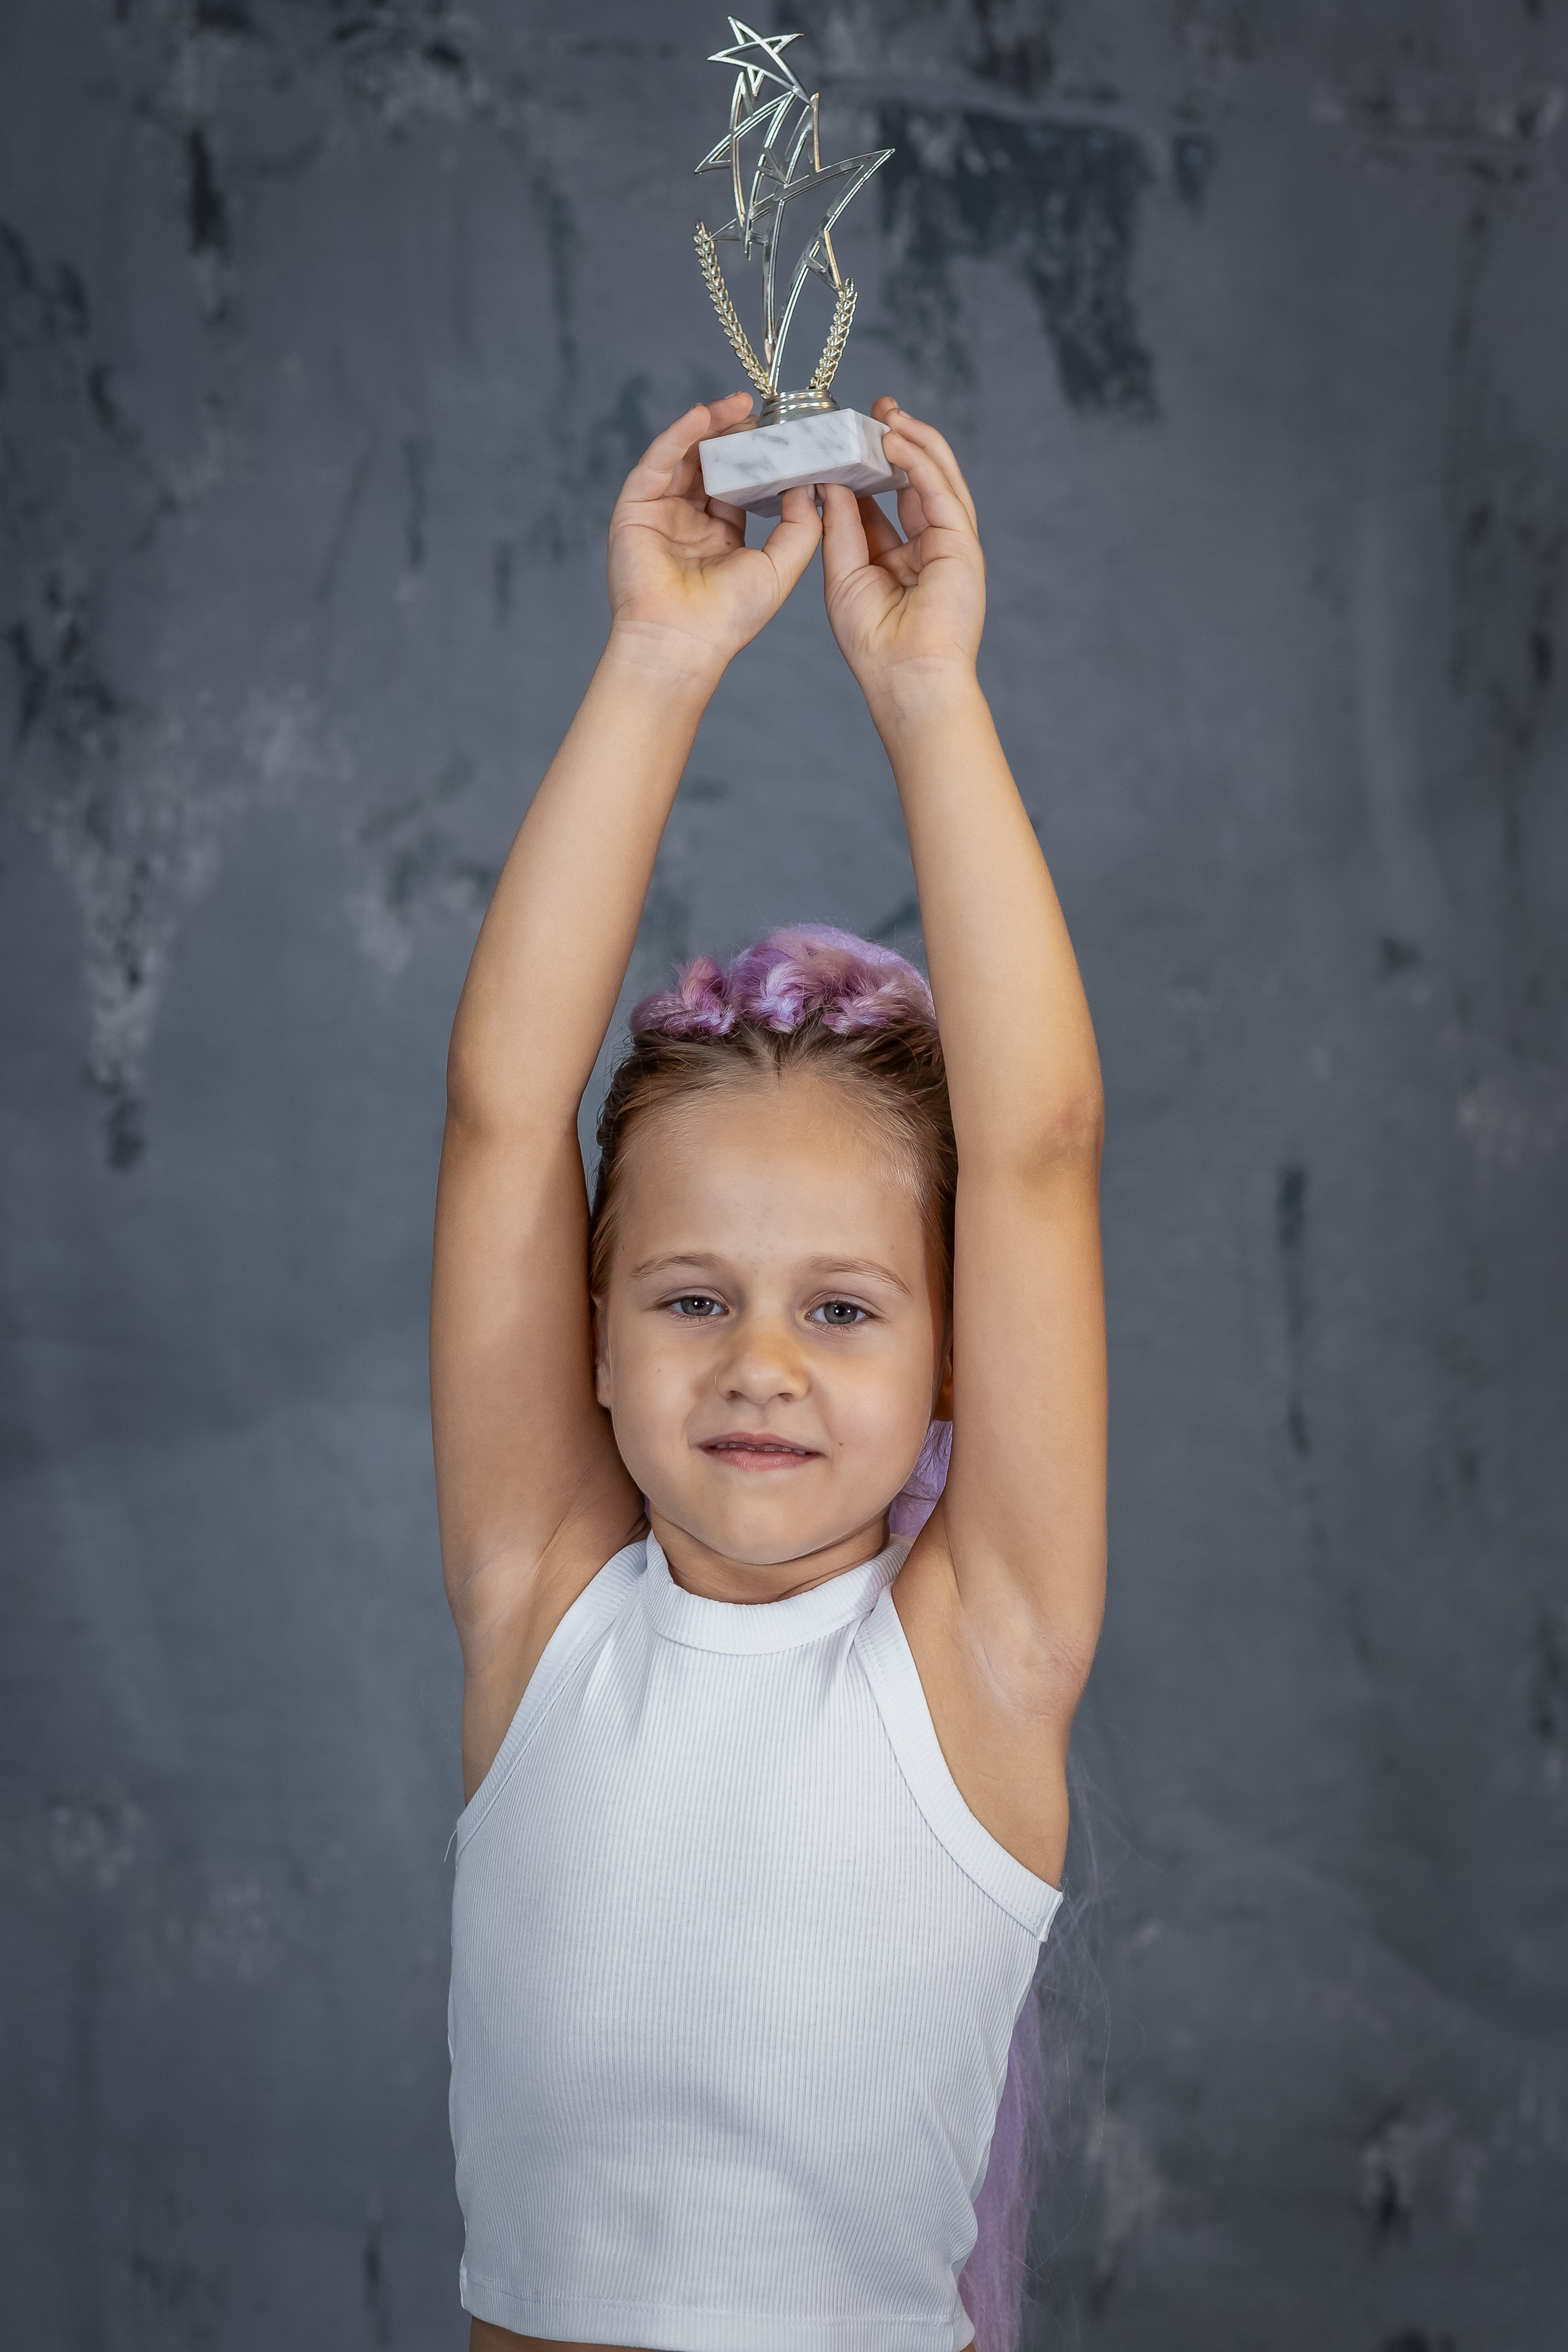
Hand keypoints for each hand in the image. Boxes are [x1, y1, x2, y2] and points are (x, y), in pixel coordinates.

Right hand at [607, 395, 821, 677]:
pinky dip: (678, 435)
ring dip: (709, 425)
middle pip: (711, 462)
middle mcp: (688, 520)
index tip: (784, 433)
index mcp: (720, 534)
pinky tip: (702, 417)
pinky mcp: (635, 508)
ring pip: (685, 455)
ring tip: (737, 405)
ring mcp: (660, 512)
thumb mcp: (781, 567)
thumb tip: (811, 482)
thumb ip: (801, 526)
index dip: (760, 457)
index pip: (739, 482)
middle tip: (760, 411)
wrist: (682, 643)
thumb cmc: (729, 618)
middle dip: (735, 434)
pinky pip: (657, 461)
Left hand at [819, 399, 984, 707]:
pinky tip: (898, 441)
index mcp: (901, 555)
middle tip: (876, 410)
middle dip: (898, 442)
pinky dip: (920, 462)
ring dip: (914, 441)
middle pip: (916, 480)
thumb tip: (830, 482)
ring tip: (888, 413)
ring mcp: (950, 543)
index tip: (849, 436)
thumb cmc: (874, 643)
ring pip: (936, 477)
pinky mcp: (962, 543)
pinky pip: (940, 491)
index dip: (870, 466)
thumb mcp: (844, 574)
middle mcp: (929, 544)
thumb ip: (842, 527)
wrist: (905, 678)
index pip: (887, 499)